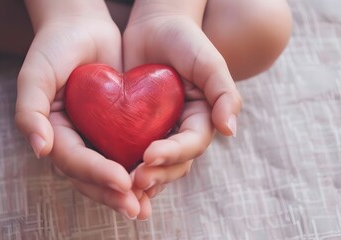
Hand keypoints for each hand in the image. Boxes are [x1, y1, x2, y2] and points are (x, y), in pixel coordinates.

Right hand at [15, 0, 143, 219]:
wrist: (82, 26)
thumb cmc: (55, 47)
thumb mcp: (35, 74)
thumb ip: (29, 111)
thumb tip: (40, 150)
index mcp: (54, 133)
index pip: (74, 161)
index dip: (96, 174)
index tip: (122, 181)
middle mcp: (75, 139)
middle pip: (92, 176)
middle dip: (113, 193)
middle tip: (136, 208)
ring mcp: (97, 135)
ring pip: (112, 170)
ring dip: (129, 190)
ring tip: (147, 205)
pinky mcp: (118, 127)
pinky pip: (128, 152)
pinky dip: (141, 167)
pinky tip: (157, 179)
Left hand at [123, 0, 240, 200]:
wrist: (154, 26)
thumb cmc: (185, 40)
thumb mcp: (208, 62)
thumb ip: (223, 93)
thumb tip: (230, 130)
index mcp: (202, 119)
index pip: (192, 144)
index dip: (173, 154)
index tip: (149, 155)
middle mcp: (182, 130)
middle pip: (175, 163)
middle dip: (157, 173)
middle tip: (135, 179)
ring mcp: (159, 131)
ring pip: (155, 165)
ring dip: (141, 179)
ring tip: (123, 188)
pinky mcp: (136, 128)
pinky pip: (131, 152)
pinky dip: (124, 165)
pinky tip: (110, 175)